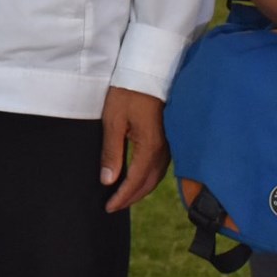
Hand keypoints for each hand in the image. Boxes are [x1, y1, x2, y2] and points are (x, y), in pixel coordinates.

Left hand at [99, 86, 168, 212]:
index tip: (108, 207)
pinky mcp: (168, 136)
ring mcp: (168, 143)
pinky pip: (160, 165)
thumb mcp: (113, 120)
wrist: (149, 69)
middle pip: (149, 183)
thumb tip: (108, 181)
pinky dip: (148, 176)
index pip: (136, 182)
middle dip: (131, 197)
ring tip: (124, 195)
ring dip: (141, 188)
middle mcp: (163, 149)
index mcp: (150, 147)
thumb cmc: (128, 91)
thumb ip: (111, 152)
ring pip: (156, 176)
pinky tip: (138, 176)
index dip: (122, 197)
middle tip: (114, 206)